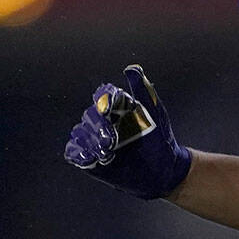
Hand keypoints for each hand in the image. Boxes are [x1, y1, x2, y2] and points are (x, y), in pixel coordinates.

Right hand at [64, 64, 191, 198]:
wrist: (163, 170)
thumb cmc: (160, 139)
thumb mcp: (155, 114)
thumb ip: (142, 91)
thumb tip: (131, 68)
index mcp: (118, 107)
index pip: (104, 96)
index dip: (104, 99)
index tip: (108, 108)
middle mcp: (104, 121)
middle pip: (90, 115)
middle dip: (98, 125)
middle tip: (112, 139)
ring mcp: (96, 140)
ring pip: (80, 133)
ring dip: (90, 140)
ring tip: (106, 152)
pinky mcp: (90, 159)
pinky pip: (74, 152)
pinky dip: (79, 153)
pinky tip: (91, 158)